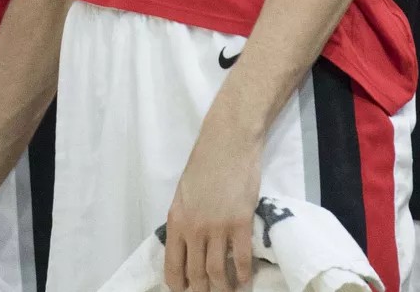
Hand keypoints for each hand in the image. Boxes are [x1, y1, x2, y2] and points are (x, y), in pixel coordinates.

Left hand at [163, 126, 261, 291]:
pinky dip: (245, 275)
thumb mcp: (183, 195)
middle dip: (202, 291)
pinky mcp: (241, 223)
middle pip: (196, 274)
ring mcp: (218, 227)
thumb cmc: (205, 165)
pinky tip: (246, 280)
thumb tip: (188, 248)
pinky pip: (242, 259)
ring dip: (224, 288)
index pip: (173, 266)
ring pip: (218, 273)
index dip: (179, 286)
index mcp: (177, 222)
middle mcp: (194, 229)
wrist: (228, 143)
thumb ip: (184, 222)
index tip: (185, 291)